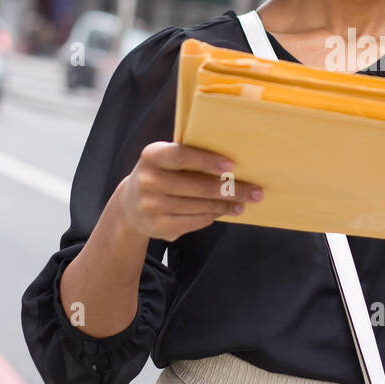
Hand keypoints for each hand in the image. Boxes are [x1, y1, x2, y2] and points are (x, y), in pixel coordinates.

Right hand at [117, 141, 262, 241]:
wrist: (129, 205)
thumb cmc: (160, 174)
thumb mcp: (164, 159)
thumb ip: (188, 157)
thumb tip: (233, 165)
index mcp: (152, 156)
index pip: (181, 157)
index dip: (207, 161)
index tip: (232, 165)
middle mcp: (148, 181)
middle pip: (197, 186)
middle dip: (230, 189)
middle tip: (255, 191)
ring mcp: (151, 206)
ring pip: (199, 206)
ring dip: (225, 205)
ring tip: (243, 203)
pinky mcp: (158, 227)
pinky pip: (194, 221)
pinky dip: (212, 216)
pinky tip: (223, 211)